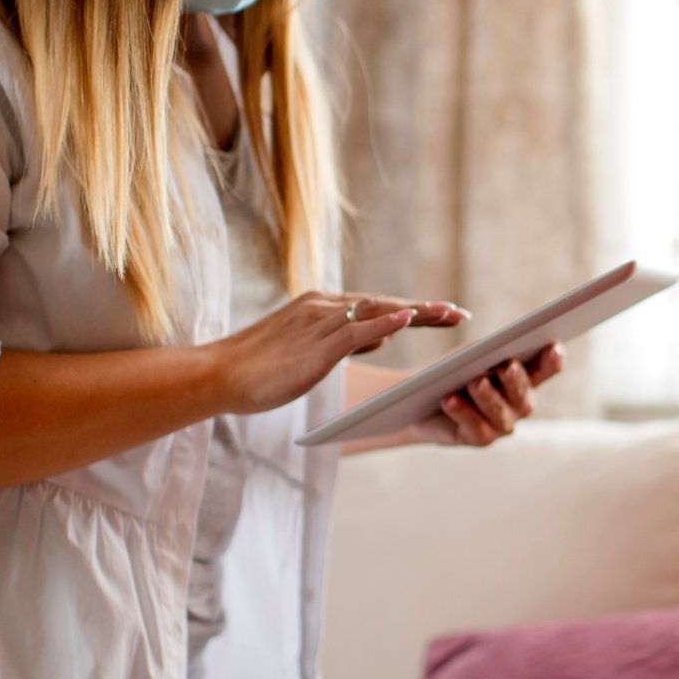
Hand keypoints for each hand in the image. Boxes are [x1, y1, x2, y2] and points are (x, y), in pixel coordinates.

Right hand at [209, 291, 465, 415]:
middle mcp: (324, 307)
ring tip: (450, 314)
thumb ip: (345, 340)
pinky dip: (385, 324)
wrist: (218, 375)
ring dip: (417, 313)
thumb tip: (381, 335)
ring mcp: (319, 323)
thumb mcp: (310, 350)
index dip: (414, 310)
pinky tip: (410, 320)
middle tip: (461, 313)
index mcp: (322, 308)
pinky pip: (356, 330)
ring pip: (378, 313)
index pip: (378, 305)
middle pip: (385, 304)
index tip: (446, 312)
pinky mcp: (314, 344)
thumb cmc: (260, 369)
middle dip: (426, 310)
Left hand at [398, 342, 564, 447]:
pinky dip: (462, 412)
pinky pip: (475, 427)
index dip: (552, 360)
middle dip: (516, 381)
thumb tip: (493, 350)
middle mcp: (519, 404)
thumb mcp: (472, 354)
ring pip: (500, 413)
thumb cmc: (455, 371)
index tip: (553, 347)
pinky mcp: (480, 439)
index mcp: (525, 378)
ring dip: (489, 397)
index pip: (546, 369)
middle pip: (523, 394)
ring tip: (476, 383)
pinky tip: (450, 399)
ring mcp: (502, 424)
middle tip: (508, 366)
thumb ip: (487, 351)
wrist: (425, 399)